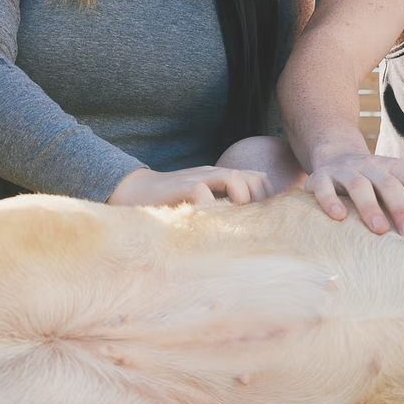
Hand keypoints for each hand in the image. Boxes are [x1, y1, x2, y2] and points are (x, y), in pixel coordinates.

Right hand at [108, 165, 273, 208]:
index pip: (260, 179)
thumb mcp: (203, 202)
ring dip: (240, 200)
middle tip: (250, 224)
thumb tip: (249, 228)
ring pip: (233, 178)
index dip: (268, 199)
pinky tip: (208, 222)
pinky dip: (210, 205)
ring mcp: (198, 178)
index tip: (265, 222)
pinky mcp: (180, 187)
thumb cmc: (172, 202)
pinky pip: (202, 191)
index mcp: (223, 178)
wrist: (134, 190)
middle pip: (254, 178)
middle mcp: (214, 174)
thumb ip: (224, 207)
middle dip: (259, 202)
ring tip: (231, 220)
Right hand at [303, 150, 403, 236]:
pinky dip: (330, 200)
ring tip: (379, 230)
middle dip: (402, 208)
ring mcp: (345, 171)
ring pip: (359, 185)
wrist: (334, 152)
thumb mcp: (402, 176)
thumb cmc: (375, 175)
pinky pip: (323, 187)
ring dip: (370, 206)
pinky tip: (338, 217)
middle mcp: (372, 167)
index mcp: (395, 168)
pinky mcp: (321, 177)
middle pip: (390, 185)